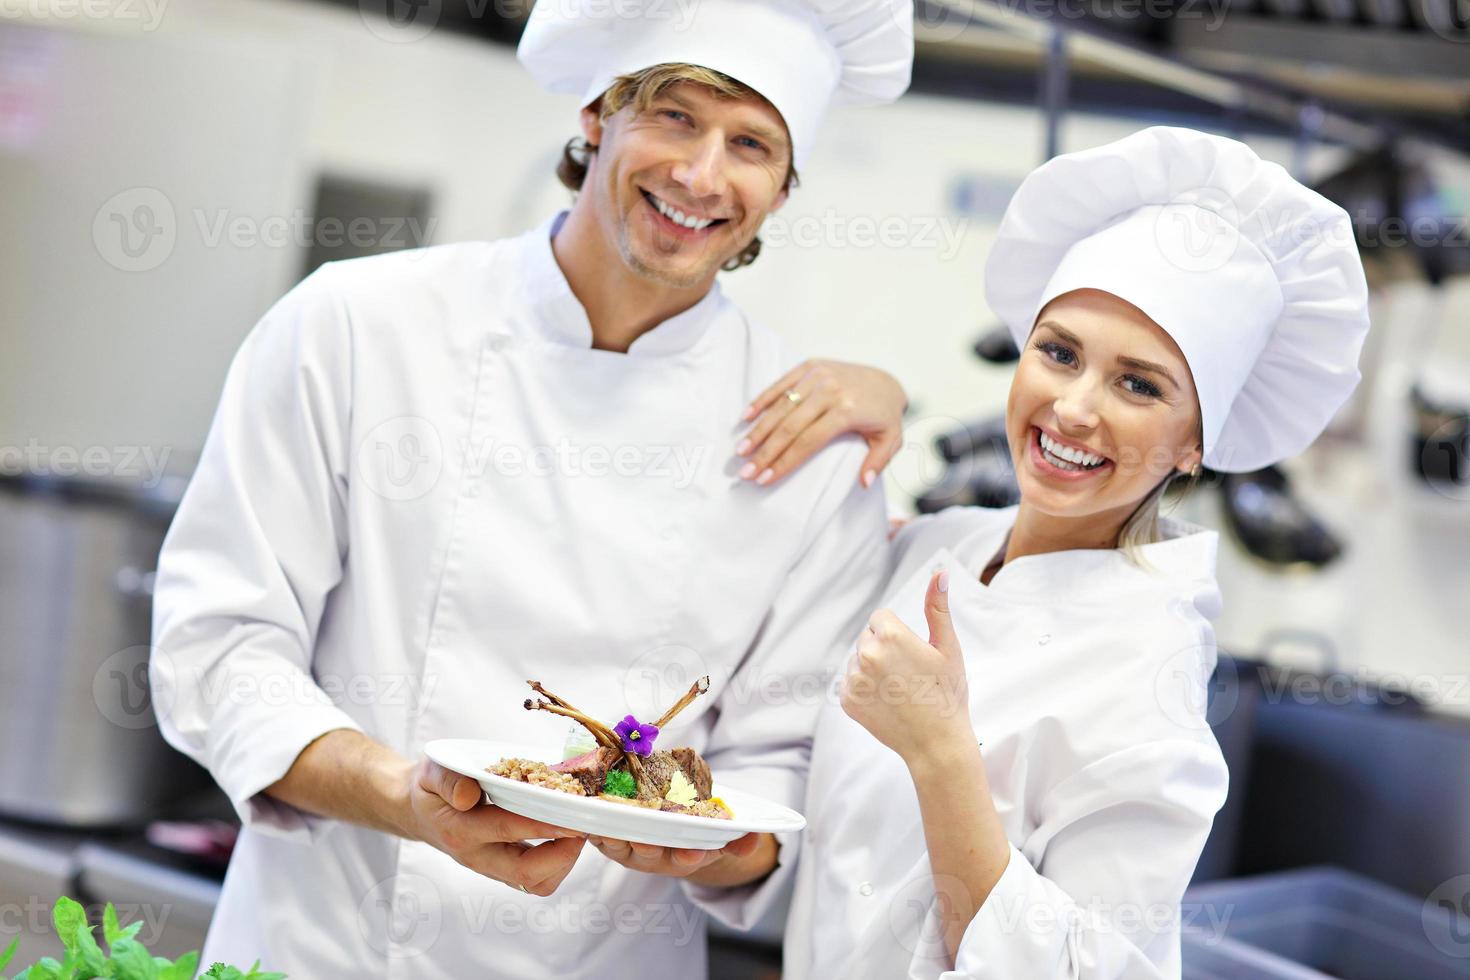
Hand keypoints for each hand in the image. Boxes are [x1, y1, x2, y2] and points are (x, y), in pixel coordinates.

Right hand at [405, 757, 587, 895]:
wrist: (415, 812)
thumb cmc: (429, 788)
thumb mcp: (430, 773)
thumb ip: (448, 780)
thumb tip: (469, 794)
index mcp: (460, 829)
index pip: (506, 829)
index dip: (542, 824)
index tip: (572, 816)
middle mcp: (477, 855)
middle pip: (526, 872)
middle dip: (563, 853)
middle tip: (583, 826)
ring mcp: (491, 867)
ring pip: (535, 883)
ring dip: (563, 862)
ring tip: (576, 831)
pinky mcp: (501, 870)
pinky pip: (534, 880)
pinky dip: (556, 863)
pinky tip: (564, 836)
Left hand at [588, 832, 773, 886]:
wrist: (672, 824)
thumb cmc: (699, 827)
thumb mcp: (724, 833)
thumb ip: (741, 838)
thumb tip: (752, 841)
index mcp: (683, 857)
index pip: (687, 859)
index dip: (690, 856)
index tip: (693, 851)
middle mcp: (654, 856)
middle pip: (649, 851)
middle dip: (649, 843)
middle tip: (648, 834)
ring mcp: (629, 846)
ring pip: (620, 841)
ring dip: (614, 830)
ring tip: (611, 817)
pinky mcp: (608, 834)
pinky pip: (598, 830)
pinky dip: (594, 819)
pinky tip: (590, 805)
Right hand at [737, 359, 906, 487]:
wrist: (886, 380)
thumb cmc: (884, 417)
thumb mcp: (891, 441)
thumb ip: (878, 461)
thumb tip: (864, 482)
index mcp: (847, 411)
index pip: (808, 442)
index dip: (785, 462)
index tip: (765, 479)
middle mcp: (830, 390)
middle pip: (790, 426)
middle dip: (765, 452)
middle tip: (746, 472)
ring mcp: (819, 376)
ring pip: (781, 406)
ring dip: (759, 430)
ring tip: (741, 451)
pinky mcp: (810, 366)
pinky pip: (781, 383)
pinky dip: (762, 400)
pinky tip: (745, 418)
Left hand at [841, 570, 972, 765]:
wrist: (937, 743)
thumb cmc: (947, 693)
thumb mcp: (948, 647)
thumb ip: (937, 607)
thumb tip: (940, 572)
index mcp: (890, 635)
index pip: (881, 618)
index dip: (899, 634)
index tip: (913, 654)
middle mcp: (866, 654)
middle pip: (869, 637)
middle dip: (884, 649)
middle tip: (909, 674)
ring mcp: (854, 679)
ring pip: (858, 660)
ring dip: (873, 669)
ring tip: (899, 689)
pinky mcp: (846, 700)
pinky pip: (850, 682)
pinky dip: (864, 689)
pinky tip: (886, 701)